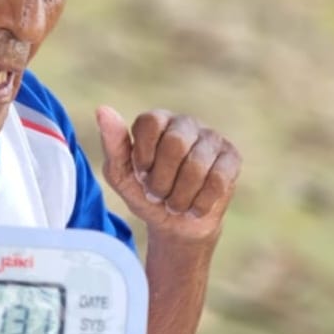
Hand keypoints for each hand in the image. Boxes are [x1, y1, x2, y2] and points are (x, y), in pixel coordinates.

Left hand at [96, 105, 240, 240]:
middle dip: (162, 179)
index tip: (140, 174)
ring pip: (197, 164)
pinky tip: (194, 207)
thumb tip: (102, 110)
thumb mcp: (120, 174)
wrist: (174, 224)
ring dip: (179, 196)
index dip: (143, 154)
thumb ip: (112, 144)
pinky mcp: (231, 157)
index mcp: (156, 120)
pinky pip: (219, 179)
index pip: (150, 122)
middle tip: (156, 195)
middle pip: (175, 142)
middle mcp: (185, 123)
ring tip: (174, 204)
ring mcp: (211, 138)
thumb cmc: (144, 193)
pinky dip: (201, 202)